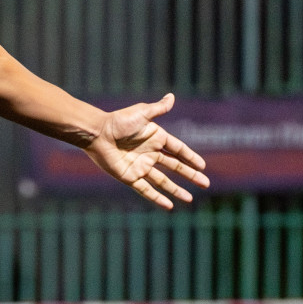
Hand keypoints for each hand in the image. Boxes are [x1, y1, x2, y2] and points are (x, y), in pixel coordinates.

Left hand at [84, 94, 208, 209]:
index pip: (178, 150)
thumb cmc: (118, 121)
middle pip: (175, 167)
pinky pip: (146, 190)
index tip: (202, 166)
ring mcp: (140, 166)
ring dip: (176, 190)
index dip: (190, 158)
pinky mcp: (129, 177)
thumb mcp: (141, 113)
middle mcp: (150, 153)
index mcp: (155, 138)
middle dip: (190, 175)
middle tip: (205, 184)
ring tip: (190, 199)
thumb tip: (172, 96)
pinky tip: (169, 206)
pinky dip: (157, 198)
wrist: (97, 133)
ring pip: (163, 181)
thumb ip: (158, 109)